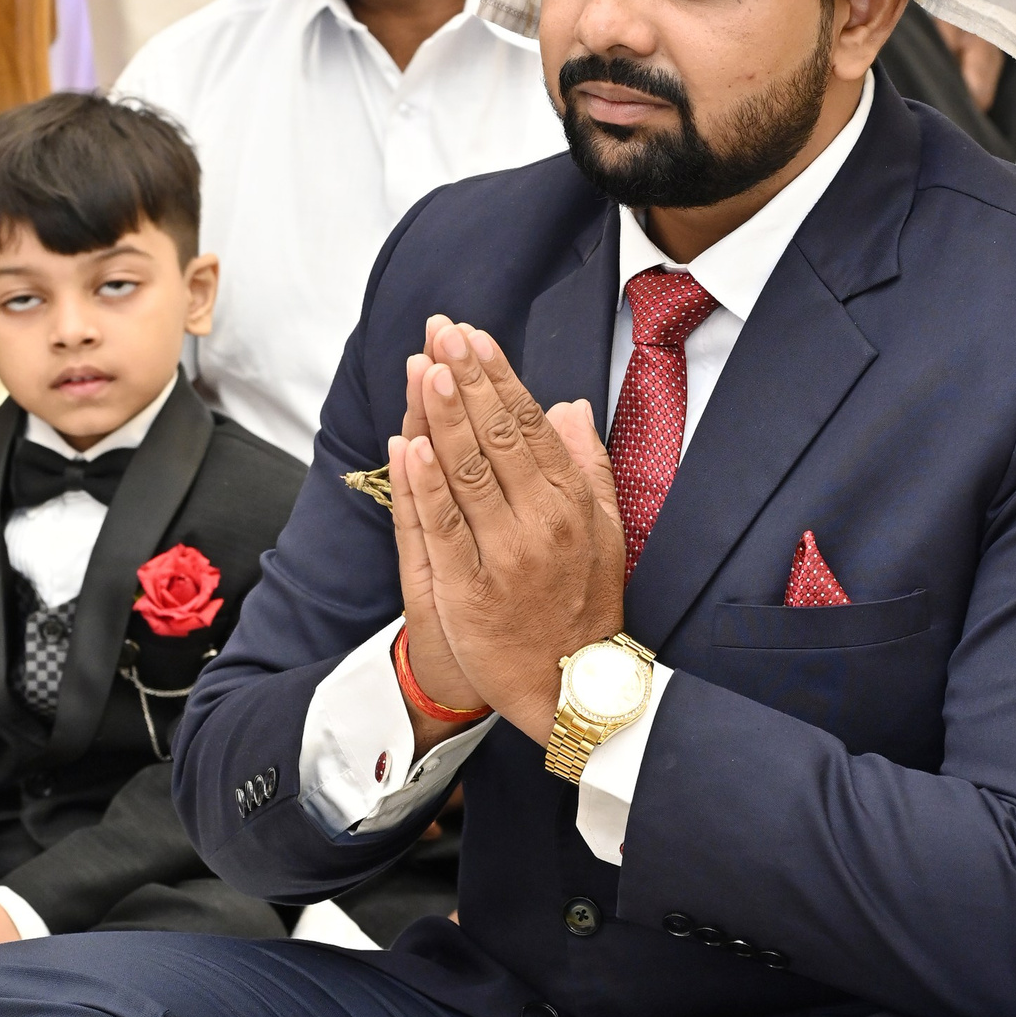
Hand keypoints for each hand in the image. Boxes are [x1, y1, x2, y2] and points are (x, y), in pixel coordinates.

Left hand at [398, 321, 625, 744]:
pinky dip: (425, 485)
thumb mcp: (605, 530)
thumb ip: (585, 465)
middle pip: (497, 438)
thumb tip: (567, 408)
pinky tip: (410, 445)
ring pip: (468, 474)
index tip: (475, 337)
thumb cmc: (584, 603)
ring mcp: (504, 556)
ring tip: (427, 367)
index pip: (530, 426)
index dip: (500, 378)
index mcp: (572, 502)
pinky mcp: (468, 590)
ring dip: (444, 416)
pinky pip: (443, 528)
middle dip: (468, 378)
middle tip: (443, 331)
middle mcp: (541, 523)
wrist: (571, 685)